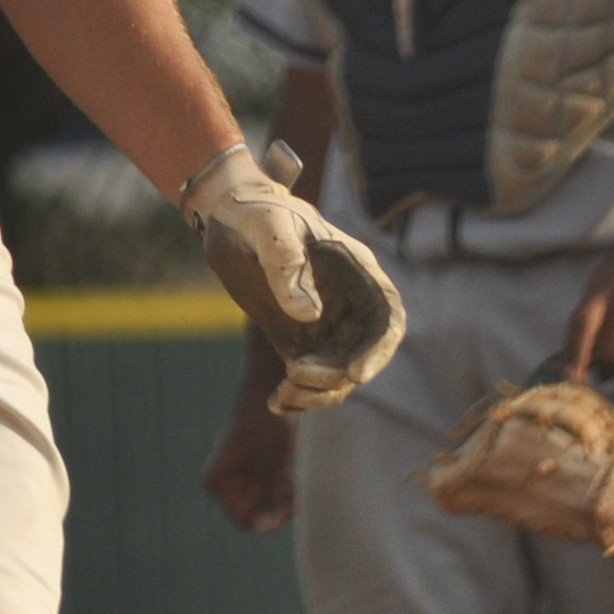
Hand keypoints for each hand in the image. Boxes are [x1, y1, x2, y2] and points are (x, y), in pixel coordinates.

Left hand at [185, 142, 406, 411]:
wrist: (227, 215)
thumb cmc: (254, 211)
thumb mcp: (266, 225)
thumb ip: (285, 262)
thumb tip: (308, 314)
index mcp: (355, 269)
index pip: (387, 315)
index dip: (380, 349)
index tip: (355, 374)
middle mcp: (348, 301)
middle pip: (363, 353)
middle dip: (338, 375)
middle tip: (295, 374)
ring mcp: (326, 323)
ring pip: (338, 373)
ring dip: (317, 392)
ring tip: (282, 393)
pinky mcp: (299, 338)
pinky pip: (311, 377)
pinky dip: (298, 396)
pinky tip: (275, 403)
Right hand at [202, 396, 297, 531]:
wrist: (274, 391)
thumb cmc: (268, 426)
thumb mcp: (272, 465)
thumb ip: (269, 499)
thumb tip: (264, 531)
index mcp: (216, 482)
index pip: (246, 521)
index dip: (268, 515)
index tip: (287, 497)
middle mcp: (224, 482)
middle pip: (255, 514)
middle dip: (276, 505)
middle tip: (292, 483)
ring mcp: (239, 477)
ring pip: (265, 505)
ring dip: (282, 496)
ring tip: (292, 475)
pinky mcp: (253, 471)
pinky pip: (269, 493)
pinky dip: (282, 487)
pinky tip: (290, 471)